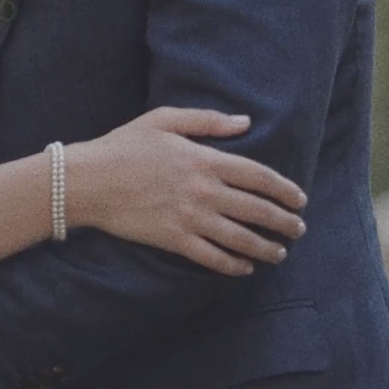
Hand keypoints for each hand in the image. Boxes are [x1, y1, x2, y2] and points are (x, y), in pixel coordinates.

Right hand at [69, 108, 307, 275]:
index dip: (285, 190)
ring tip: (280, 253)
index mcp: (205, 160)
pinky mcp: (174, 240)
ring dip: (266, 248)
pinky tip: (244, 268)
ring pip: (241, 238)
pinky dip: (232, 266)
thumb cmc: (123, 145)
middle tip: (299, 229)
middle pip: (257, 210)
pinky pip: (212, 258)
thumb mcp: (164, 119)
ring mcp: (190, 218)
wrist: (88, 180)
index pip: (259, 177)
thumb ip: (208, 120)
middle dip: (284, 222)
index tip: (300, 199)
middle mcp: (204, 191)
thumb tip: (245, 121)